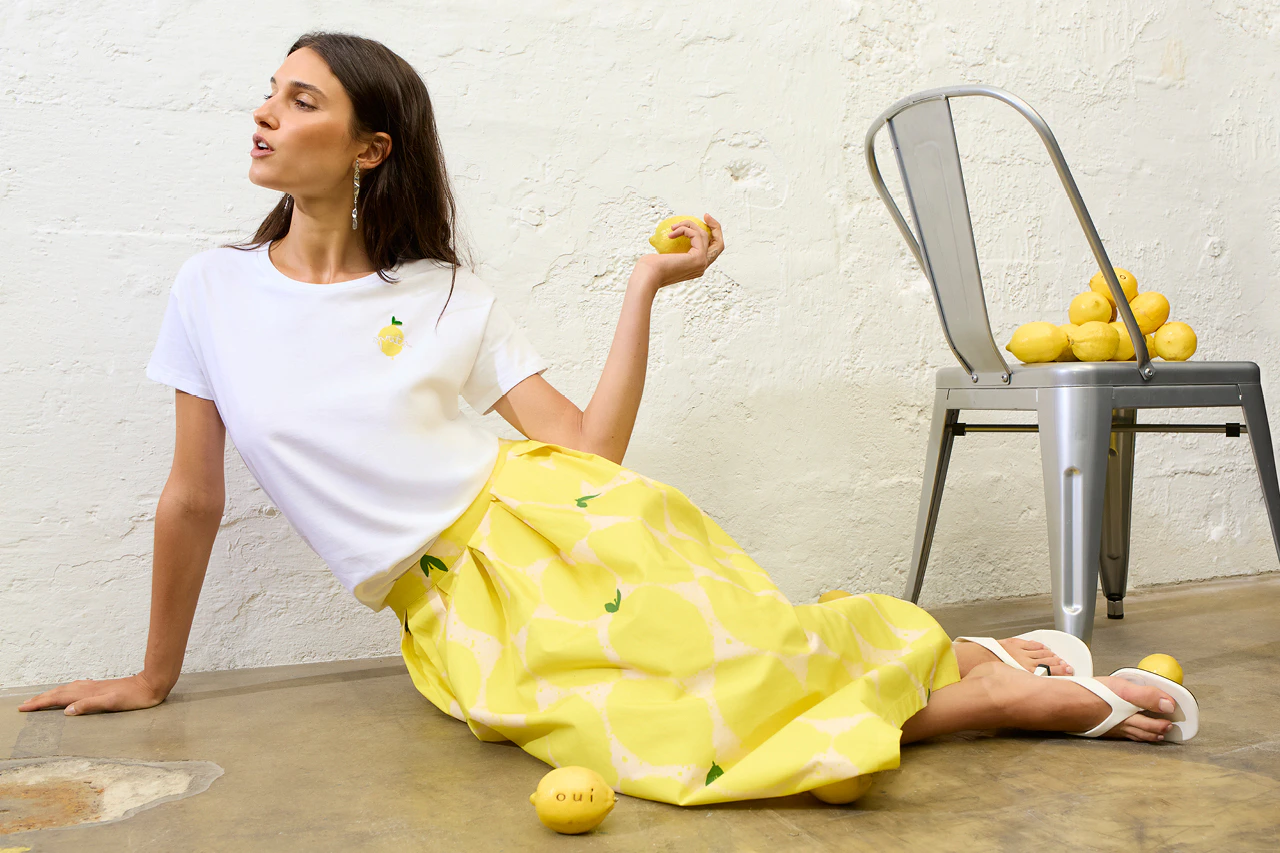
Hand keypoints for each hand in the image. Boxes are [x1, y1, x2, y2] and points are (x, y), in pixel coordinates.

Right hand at [17, 671, 170, 715]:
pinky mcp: (101, 687)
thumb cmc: (134, 697)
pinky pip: (76, 688)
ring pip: (66, 689)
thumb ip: (89, 705)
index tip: (24, 707)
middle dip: (40, 698)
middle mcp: (88, 688)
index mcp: (87, 693)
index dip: (40, 703)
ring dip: (51, 694)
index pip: (58, 698)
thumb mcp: (112, 703)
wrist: (151, 684)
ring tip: (40, 699)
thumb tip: (66, 711)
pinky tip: (69, 693)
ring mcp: (94, 687)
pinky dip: (65, 691)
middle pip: (59, 692)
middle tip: (24, 705)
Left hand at [634, 214, 724, 291]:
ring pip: (704, 235)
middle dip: (715, 227)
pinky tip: (672, 233)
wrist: (647, 276)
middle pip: (719, 244)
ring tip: (673, 227)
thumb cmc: (649, 267)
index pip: (710, 250)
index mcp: (695, 268)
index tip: (703, 222)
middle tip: (706, 216)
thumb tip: (672, 231)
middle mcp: (702, 267)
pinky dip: (685, 229)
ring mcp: (702, 263)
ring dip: (688, 225)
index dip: (711, 235)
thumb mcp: (663, 253)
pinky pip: (696, 235)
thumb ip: (672, 246)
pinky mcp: (699, 258)